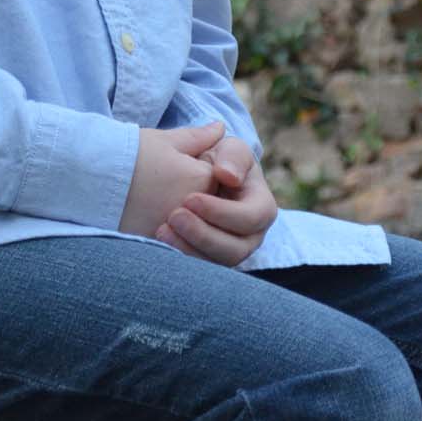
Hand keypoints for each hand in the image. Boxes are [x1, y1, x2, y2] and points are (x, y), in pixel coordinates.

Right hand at [118, 122, 223, 237]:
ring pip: (193, 228)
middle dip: (195, 198)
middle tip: (163, 185)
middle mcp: (194, 209)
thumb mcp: (163, 140)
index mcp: (201, 178)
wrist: (89, 176)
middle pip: (208, 207)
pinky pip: (176, 244)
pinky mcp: (159, 246)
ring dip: (182, 220)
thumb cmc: (126, 153)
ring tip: (153, 202)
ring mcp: (178, 231)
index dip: (198, 170)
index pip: (219, 179)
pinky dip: (168, 235)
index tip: (175, 165)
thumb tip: (220, 128)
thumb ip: (198, 137)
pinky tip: (148, 218)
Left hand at [155, 131, 278, 266]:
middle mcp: (251, 236)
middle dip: (203, 234)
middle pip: (235, 249)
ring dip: (189, 249)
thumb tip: (228, 175)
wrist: (202, 178)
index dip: (222, 212)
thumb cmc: (221, 161)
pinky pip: (199, 271)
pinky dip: (179, 257)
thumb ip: (232, 155)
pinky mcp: (211, 261)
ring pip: (216, 264)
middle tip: (174, 216)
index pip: (251, 218)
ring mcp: (231, 252)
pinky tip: (159, 241)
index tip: (190, 199)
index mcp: (262, 208)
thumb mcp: (230, 150)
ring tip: (163, 230)